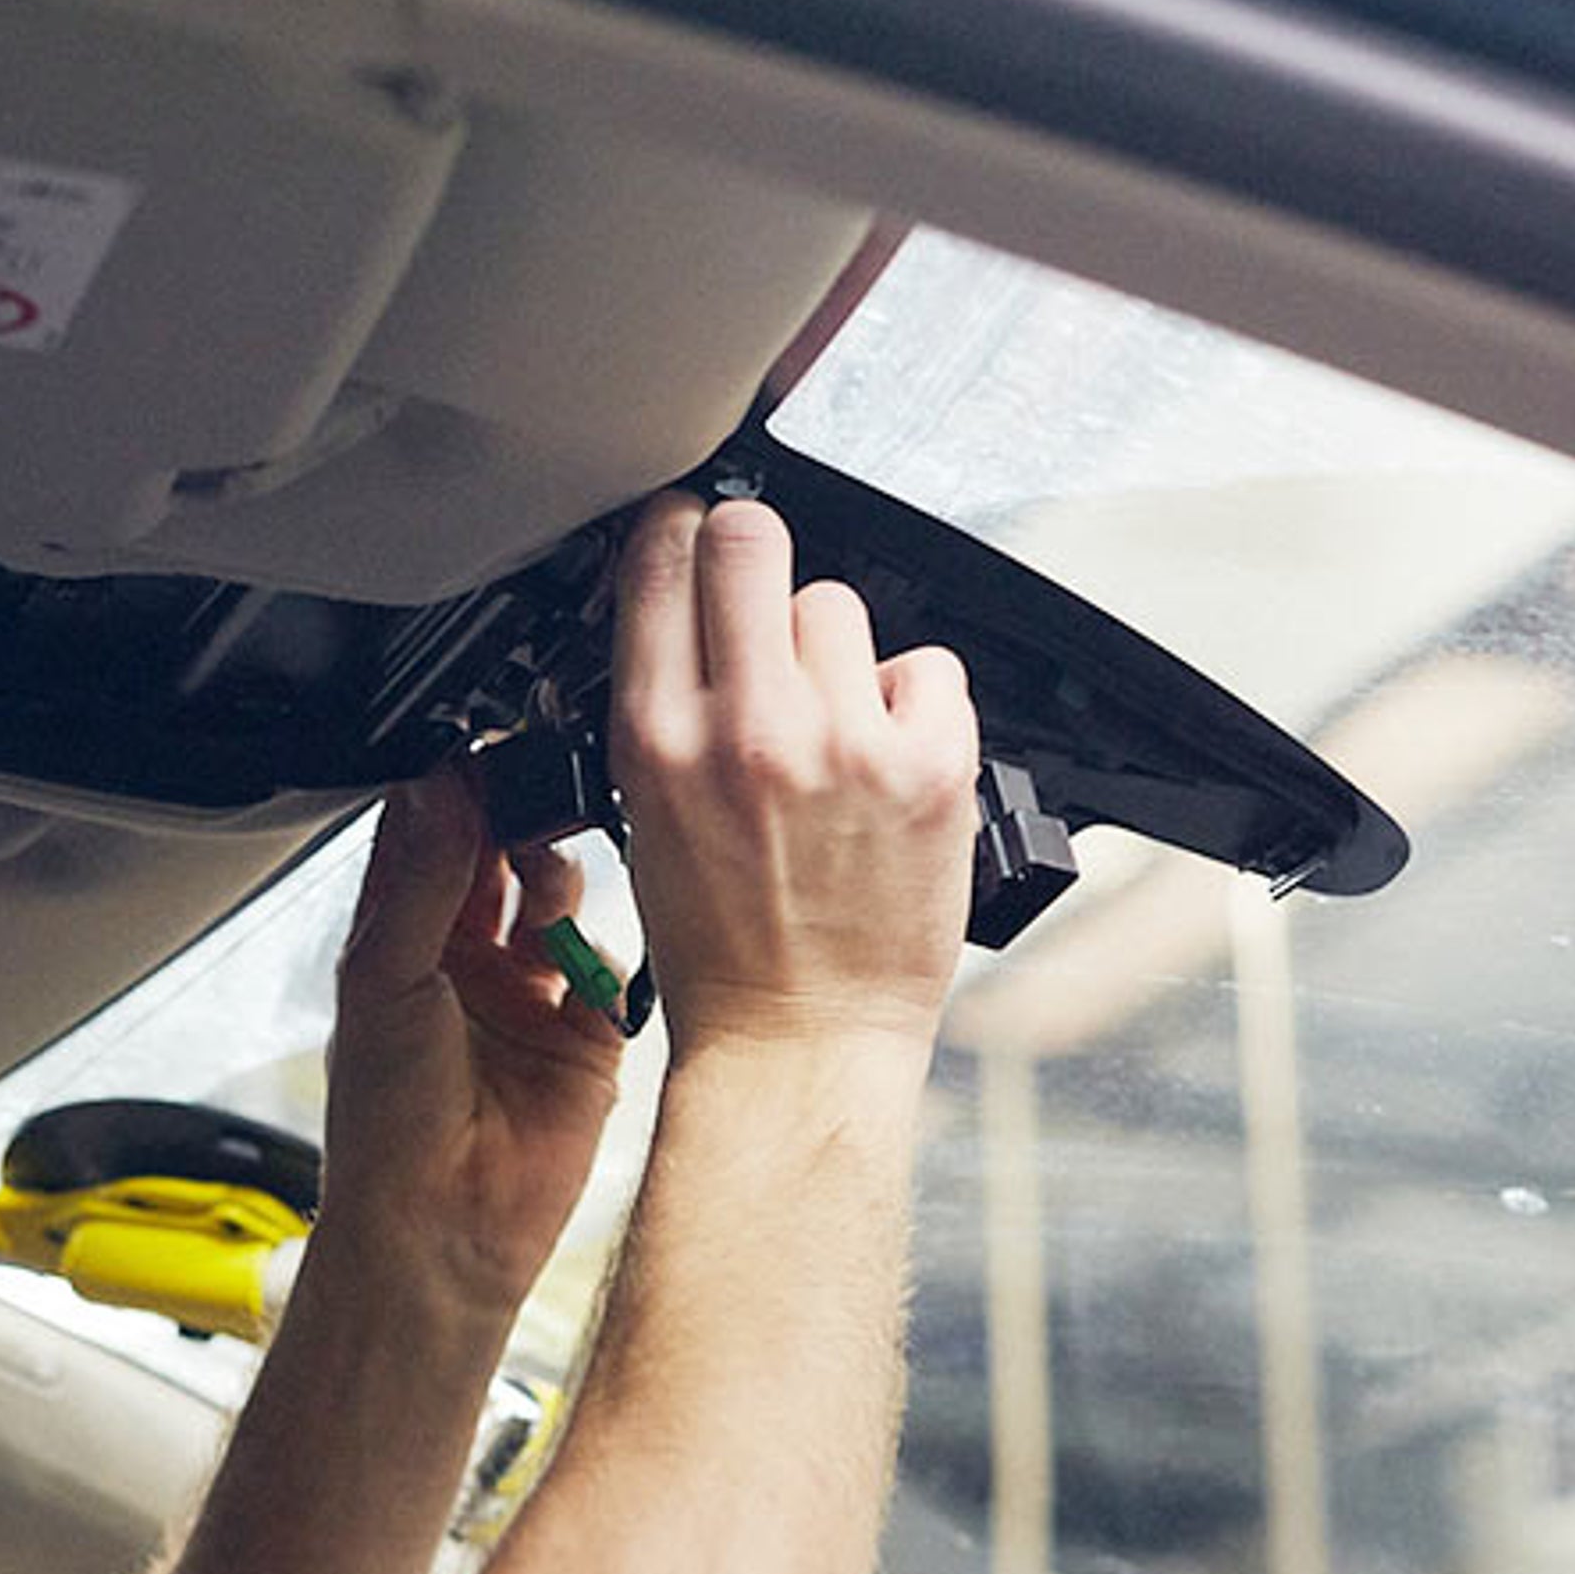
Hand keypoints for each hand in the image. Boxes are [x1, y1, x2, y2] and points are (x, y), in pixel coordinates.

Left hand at [316, 765, 627, 1317]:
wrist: (440, 1228)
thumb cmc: (385, 1128)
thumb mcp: (387, 978)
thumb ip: (421, 880)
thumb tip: (440, 786)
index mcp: (400, 938)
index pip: (431, 833)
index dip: (458, 789)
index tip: (486, 754)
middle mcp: (464, 958)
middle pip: (503, 851)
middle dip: (521, 817)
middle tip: (536, 793)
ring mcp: (528, 994)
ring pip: (560, 896)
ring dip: (561, 875)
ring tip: (551, 878)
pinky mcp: (585, 1037)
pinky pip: (612, 969)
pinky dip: (610, 950)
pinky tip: (588, 954)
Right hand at [604, 494, 979, 1052]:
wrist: (798, 1041)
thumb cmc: (721, 951)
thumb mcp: (644, 817)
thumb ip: (663, 707)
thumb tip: (686, 612)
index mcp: (658, 739)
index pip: (662, 556)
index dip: (681, 532)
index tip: (693, 538)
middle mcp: (747, 729)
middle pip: (752, 539)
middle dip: (755, 556)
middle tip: (765, 610)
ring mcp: (843, 744)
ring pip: (839, 605)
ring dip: (836, 653)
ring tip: (830, 728)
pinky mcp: (930, 768)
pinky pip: (926, 666)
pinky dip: (912, 702)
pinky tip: (887, 759)